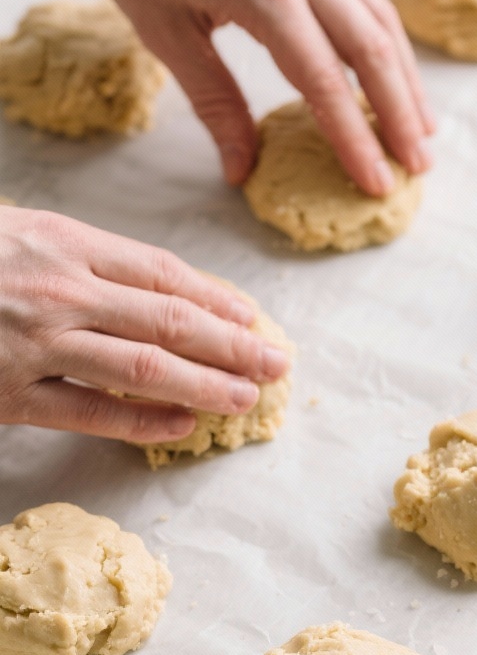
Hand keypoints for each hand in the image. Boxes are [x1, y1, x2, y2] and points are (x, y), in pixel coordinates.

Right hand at [0, 206, 287, 440]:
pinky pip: (91, 412)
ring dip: (205, 385)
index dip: (214, 299)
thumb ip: (73, 254)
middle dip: (232, 346)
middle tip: (274, 363)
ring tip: (246, 397)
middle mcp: (61, 294)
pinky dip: (143, 422)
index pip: (160, 274)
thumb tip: (140, 281)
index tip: (249, 318)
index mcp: (65, 245)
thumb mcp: (16, 229)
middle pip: (169, 321)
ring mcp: (38, 346)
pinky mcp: (13, 395)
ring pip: (143, 369)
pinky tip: (183, 424)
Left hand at [62, 0, 434, 195]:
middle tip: (418, 170)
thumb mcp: (163, 31)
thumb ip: (213, 102)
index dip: (354, 140)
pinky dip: (386, 44)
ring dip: (407, 81)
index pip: (324, 82)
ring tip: (422, 133)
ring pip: (380, 21)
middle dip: (400, 117)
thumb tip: (240, 169)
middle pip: (372, 51)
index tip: (375, 184)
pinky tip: (393, 76)